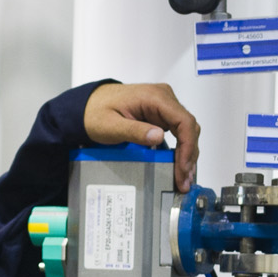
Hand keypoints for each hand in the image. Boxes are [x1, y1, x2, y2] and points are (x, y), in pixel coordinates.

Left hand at [83, 82, 202, 190]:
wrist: (88, 106)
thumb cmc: (96, 112)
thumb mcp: (111, 126)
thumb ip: (134, 131)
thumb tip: (158, 136)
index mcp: (154, 97)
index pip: (184, 121)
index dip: (187, 146)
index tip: (183, 167)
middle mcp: (163, 98)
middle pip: (189, 127)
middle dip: (189, 155)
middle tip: (183, 179)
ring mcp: (164, 106)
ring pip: (187, 131)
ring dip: (187, 154)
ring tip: (183, 177)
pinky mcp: (161, 115)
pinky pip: (178, 132)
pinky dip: (181, 149)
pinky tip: (179, 165)